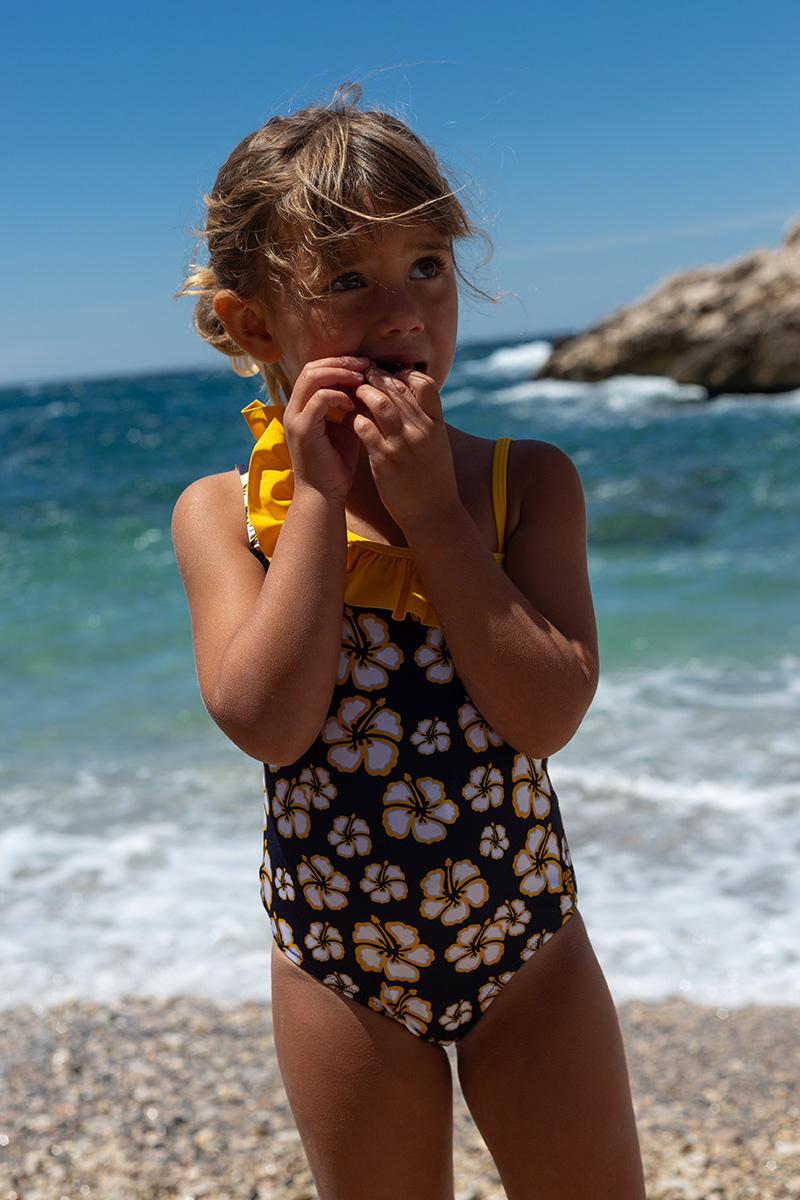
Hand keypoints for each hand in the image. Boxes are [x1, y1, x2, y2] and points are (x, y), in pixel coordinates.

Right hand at [282, 356, 368, 500]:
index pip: (315, 370)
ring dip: (340, 374)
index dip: (340, 363)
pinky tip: (353, 404)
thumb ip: (350, 408)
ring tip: (361, 379)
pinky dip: (339, 396)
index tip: (365, 366)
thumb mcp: (346, 429)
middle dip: (341, 363)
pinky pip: (320, 399)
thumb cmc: (336, 466)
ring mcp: (295, 417)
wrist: (325, 495)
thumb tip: (368, 389)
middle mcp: (294, 408)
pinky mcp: (302, 429)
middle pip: (312, 367)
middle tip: (365, 365)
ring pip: (312, 377)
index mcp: (303, 406)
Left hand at [350, 365, 461, 525]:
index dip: (405, 374)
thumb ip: (425, 423)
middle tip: (364, 376)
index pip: (424, 383)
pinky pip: (364, 427)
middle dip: (377, 378)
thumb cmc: (434, 480)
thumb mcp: (437, 446)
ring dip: (364, 392)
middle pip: (397, 388)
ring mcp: (403, 444)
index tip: (392, 375)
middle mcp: (421, 430)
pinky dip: (355, 418)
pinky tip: (350, 418)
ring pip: (379, 402)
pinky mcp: (384, 459)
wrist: (433, 514)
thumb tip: (411, 401)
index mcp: (436, 425)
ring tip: (355, 392)